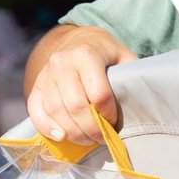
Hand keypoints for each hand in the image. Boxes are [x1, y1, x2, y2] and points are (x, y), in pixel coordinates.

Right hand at [25, 26, 137, 143]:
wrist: (75, 40)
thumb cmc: (104, 52)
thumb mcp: (123, 56)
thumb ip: (131, 75)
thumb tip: (143, 101)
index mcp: (87, 54)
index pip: (99, 95)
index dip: (109, 115)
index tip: (115, 122)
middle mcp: (62, 62)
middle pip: (76, 107)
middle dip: (92, 129)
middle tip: (102, 137)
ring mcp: (46, 74)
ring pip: (56, 112)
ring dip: (73, 133)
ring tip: (87, 139)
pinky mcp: (35, 86)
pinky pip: (36, 111)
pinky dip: (47, 128)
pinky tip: (61, 136)